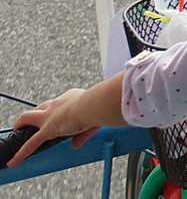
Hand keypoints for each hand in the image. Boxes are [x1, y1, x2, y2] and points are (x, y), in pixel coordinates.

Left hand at [6, 73, 125, 167]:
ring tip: (16, 130)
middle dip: (34, 113)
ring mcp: (50, 116)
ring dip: (21, 124)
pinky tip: (14, 161)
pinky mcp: (47, 130)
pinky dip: (21, 153)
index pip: (60, 102)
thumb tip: (74, 145)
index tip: (58, 113)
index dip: (56, 108)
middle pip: (40, 107)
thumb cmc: (100, 107)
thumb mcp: (93, 121)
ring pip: (28, 118)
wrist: (94, 105)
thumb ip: (82, 134)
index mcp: (72, 97)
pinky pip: (31, 143)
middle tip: (29, 121)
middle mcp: (58, 104)